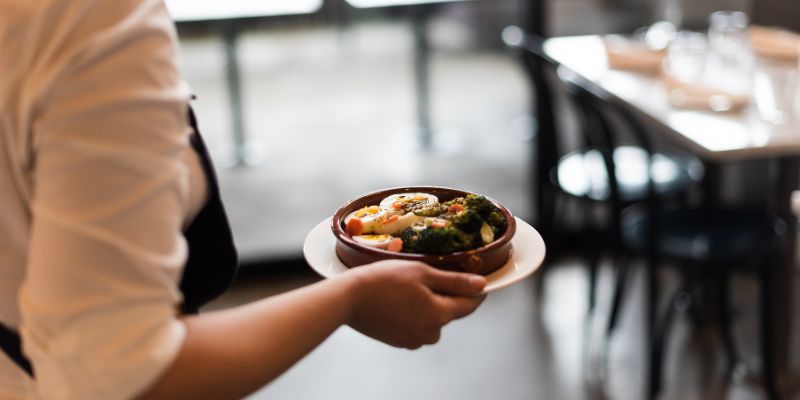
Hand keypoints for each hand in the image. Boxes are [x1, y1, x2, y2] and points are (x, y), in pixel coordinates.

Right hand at [342, 260, 485, 348]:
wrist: (348, 298)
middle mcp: (429, 333)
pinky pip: (416, 326)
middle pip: (449, 312)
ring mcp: (413, 340)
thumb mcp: (422, 273)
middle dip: (445, 294)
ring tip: (410, 286)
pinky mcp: (399, 341)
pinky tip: (399, 299)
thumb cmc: (383, 280)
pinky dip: (413, 313)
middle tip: (431, 274)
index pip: (470, 305)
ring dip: (428, 304)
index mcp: (439, 315)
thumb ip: (455, 281)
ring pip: (432, 319)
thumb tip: (482, 286)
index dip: (476, 290)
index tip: (477, 277)